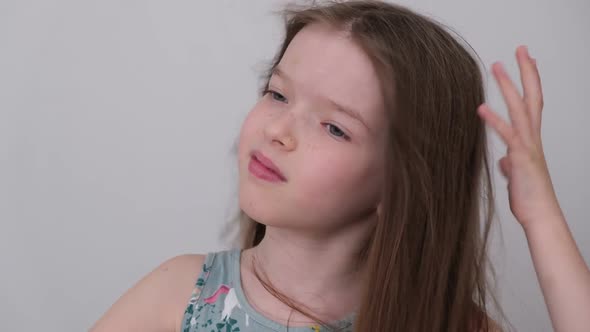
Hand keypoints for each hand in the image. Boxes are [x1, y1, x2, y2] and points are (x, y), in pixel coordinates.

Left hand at [477, 45, 561, 229]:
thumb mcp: (517, 175)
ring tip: (498, 66)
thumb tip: (506, 160)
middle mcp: (533, 138)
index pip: (533, 103)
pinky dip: (494, 120)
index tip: (527, 61)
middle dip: (526, 72)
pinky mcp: (520, 157)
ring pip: (521, 109)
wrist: (539, 215)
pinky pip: (508, 135)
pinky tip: (481, 108)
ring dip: (509, 86)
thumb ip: (512, 163)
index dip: (530, 81)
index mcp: (531, 139)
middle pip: (532, 97)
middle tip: (520, 49)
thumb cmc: (529, 196)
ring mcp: (528, 146)